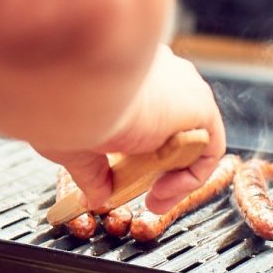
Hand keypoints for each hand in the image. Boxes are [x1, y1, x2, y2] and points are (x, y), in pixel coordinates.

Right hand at [42, 45, 226, 213]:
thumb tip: (95, 197)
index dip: (139, 154)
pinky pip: (209, 148)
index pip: (147, 112)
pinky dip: (192, 177)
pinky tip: (163, 191)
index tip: (121, 179)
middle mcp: (160, 74)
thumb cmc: (63, 105)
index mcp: (128, 72)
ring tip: (152, 201)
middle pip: (173, 128)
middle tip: (144, 194)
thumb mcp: (73, 145)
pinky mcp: (200, 105)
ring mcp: (182, 87)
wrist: (76, 90)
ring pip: (192, 139)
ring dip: (175, 176)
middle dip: (160, 168)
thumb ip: (90, 172)